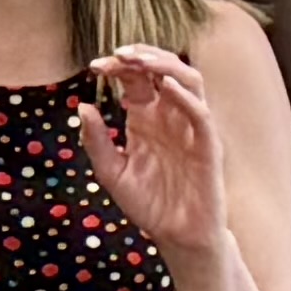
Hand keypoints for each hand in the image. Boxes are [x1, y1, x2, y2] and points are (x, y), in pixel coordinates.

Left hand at [75, 42, 225, 254]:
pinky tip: (165, 88)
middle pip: (164, 70)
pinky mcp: (208, 148)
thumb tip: (82, 106)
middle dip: (142, 56)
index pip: (136, 78)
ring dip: (165, 66)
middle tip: (117, 54)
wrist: (176, 236)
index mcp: (146, 117)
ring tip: (140, 61)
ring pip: (190, 81)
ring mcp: (191, 129)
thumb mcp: (111, 172)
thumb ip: (96, 141)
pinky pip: (202, 116)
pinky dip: (186, 98)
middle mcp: (170, 116)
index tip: (94, 67)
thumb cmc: (147, 204)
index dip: (118, 66)